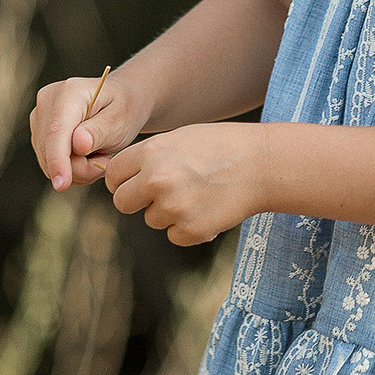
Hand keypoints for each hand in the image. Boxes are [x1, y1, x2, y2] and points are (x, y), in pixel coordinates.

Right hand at [28, 71, 149, 191]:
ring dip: (76, 169)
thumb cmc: (124, 109)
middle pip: (50, 151)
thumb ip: (99, 132)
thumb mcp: (121, 120)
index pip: (56, 131)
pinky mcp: (39, 133)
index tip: (62, 184)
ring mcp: (40, 117)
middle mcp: (48, 101)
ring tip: (99, 153)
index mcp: (70, 92)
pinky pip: (49, 164)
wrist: (122, 101)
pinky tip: (88, 156)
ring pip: (48, 162)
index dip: (57, 160)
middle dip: (79, 167)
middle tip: (107, 159)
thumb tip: (77, 144)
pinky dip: (70, 168)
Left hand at [103, 123, 266, 245]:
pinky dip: (187, 227)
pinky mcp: (191, 230)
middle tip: (159, 193)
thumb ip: (147, 158)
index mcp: (151, 153)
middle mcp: (157, 180)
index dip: (121, 180)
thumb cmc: (220, 147)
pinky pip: (174, 235)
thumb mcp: (178, 139)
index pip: (113, 175)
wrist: (261, 164)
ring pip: (151, 219)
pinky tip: (207, 208)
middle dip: (136, 201)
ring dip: (167, 212)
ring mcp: (174, 207)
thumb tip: (120, 180)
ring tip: (197, 192)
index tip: (132, 182)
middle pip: (122, 203)